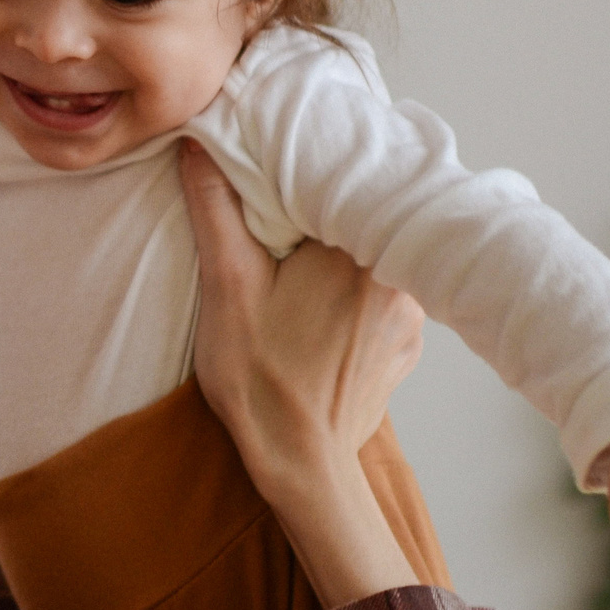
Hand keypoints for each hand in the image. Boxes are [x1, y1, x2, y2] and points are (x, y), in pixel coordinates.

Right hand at [180, 141, 425, 606]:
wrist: (300, 463)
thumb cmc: (261, 381)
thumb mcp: (226, 287)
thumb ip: (216, 209)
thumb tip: (199, 146)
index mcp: (362, 250)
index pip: (344, 182)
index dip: (311, 172)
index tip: (283, 173)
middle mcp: (402, 276)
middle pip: (363, 218)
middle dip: (323, 215)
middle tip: (282, 225)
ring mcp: (410, 313)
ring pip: (374, 257)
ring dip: (341, 255)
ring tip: (300, 272)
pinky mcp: (406, 342)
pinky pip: (382, 294)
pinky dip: (353, 293)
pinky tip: (318, 312)